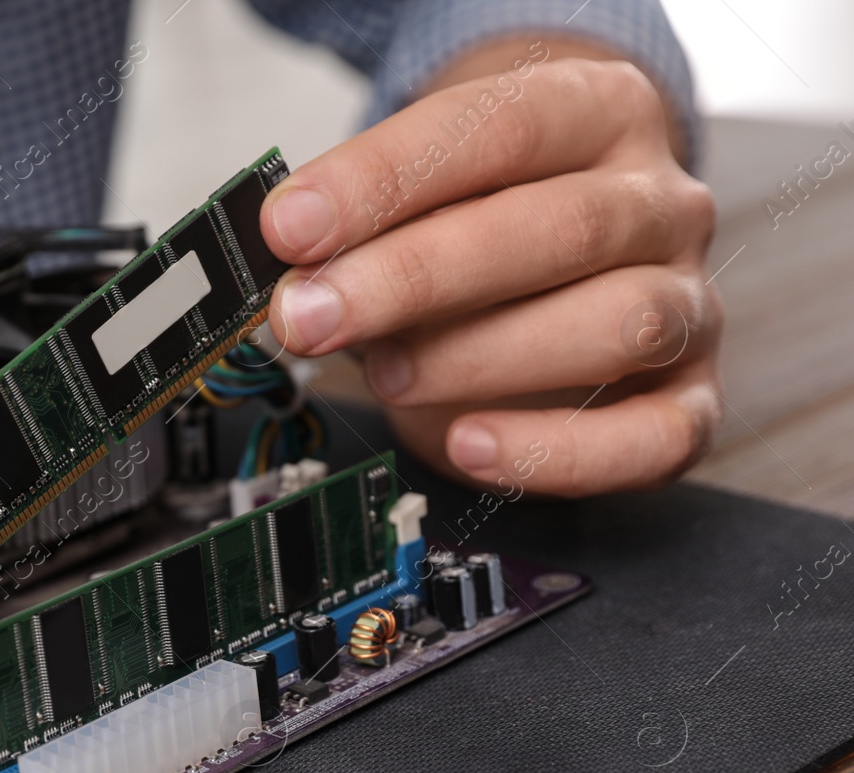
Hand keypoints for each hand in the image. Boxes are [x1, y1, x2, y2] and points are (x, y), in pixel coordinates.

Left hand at [263, 47, 721, 494]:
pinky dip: (554, 451)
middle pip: (561, 229)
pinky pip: (652, 438)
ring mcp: (689, 301)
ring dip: (479, 358)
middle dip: (413, 278)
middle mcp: (659, 202)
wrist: (562, 260)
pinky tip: (470, 446)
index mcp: (598, 112)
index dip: (386, 181)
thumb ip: (368, 224)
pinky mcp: (692, 399)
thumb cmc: (478, 222)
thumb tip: (290, 275)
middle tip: (311, 315)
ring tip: (386, 374)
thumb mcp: (420, 198)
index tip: (292, 228)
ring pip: (618, 324)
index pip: (500, 129)